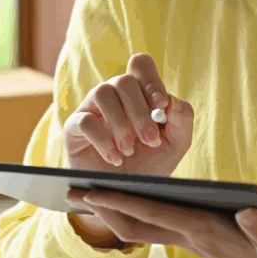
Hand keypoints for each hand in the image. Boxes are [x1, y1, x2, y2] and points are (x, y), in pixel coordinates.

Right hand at [62, 53, 193, 179]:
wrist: (122, 193)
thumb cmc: (148, 164)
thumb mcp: (175, 145)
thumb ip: (182, 120)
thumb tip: (172, 101)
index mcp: (138, 93)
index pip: (140, 64)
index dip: (151, 80)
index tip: (161, 105)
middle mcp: (114, 95)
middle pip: (124, 80)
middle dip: (140, 112)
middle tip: (150, 140)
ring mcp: (92, 108)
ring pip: (102, 93)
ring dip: (120, 124)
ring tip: (128, 151)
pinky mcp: (74, 127)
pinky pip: (85, 121)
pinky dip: (103, 141)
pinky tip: (115, 158)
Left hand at [64, 189, 256, 257]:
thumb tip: (248, 212)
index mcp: (205, 231)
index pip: (156, 213)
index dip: (123, 202)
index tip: (94, 191)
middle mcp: (190, 235)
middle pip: (136, 223)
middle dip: (103, 208)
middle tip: (72, 193)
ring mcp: (190, 239)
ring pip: (141, 226)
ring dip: (112, 212)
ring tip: (87, 195)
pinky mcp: (195, 238)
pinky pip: (155, 226)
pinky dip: (134, 213)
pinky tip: (123, 203)